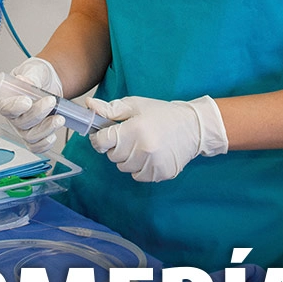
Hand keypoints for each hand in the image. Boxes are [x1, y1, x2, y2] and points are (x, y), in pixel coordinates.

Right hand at [0, 58, 63, 153]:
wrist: (50, 83)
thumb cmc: (37, 76)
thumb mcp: (34, 70)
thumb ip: (30, 77)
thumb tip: (25, 81)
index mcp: (7, 100)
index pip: (4, 107)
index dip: (14, 106)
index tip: (27, 100)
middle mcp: (14, 117)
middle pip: (21, 123)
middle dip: (38, 114)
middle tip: (51, 101)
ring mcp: (24, 129)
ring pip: (30, 137)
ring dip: (46, 129)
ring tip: (60, 118)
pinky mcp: (35, 137)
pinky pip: (37, 147)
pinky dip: (46, 143)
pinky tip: (54, 134)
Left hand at [87, 95, 227, 181]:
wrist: (193, 127)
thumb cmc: (161, 113)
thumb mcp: (135, 105)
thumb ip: (110, 109)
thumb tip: (89, 105)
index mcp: (135, 129)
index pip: (102, 141)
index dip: (99, 138)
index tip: (104, 135)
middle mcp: (143, 149)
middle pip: (112, 156)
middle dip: (116, 147)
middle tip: (129, 137)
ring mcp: (153, 164)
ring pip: (123, 168)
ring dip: (127, 158)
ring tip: (141, 145)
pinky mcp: (161, 174)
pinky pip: (138, 176)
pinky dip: (139, 168)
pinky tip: (150, 155)